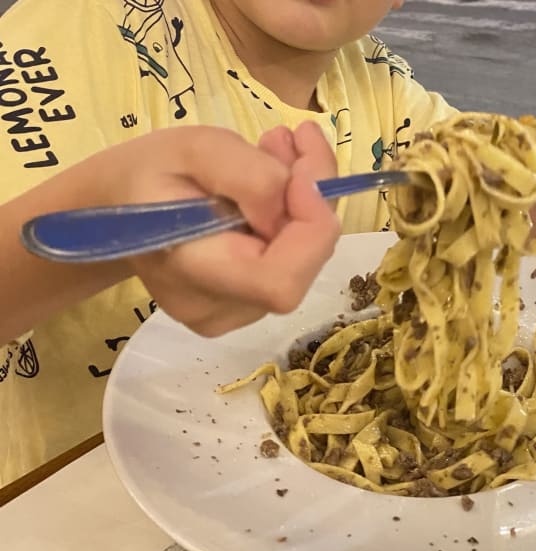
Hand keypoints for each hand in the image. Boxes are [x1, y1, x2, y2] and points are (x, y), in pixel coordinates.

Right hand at [104, 123, 339, 335]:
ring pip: (302, 260)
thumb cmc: (148, 174)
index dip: (309, 230)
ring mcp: (234, 315)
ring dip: (303, 203)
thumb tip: (302, 201)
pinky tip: (267, 186)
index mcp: (194, 275)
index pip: (280, 282)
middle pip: (301, 267)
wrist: (117, 207)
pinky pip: (291, 262)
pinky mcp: (247, 306)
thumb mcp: (194, 148)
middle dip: (310, 201)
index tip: (301, 172)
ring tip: (272, 152)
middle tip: (291, 142)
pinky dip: (293, 219)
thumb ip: (252, 175)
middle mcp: (218, 311)